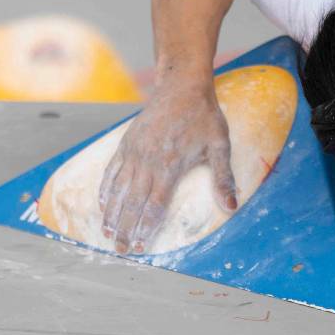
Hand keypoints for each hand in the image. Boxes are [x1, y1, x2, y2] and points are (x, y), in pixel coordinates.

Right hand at [98, 78, 236, 253]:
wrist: (182, 86)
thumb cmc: (204, 116)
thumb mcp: (221, 146)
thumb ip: (223, 178)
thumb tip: (231, 207)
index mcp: (170, 165)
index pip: (155, 204)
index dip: (145, 226)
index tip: (140, 245)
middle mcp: (147, 161)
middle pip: (133, 202)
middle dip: (125, 228)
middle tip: (120, 249)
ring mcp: (134, 152)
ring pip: (118, 189)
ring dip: (111, 213)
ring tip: (107, 233)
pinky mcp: (126, 143)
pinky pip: (111, 171)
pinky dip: (106, 189)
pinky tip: (103, 204)